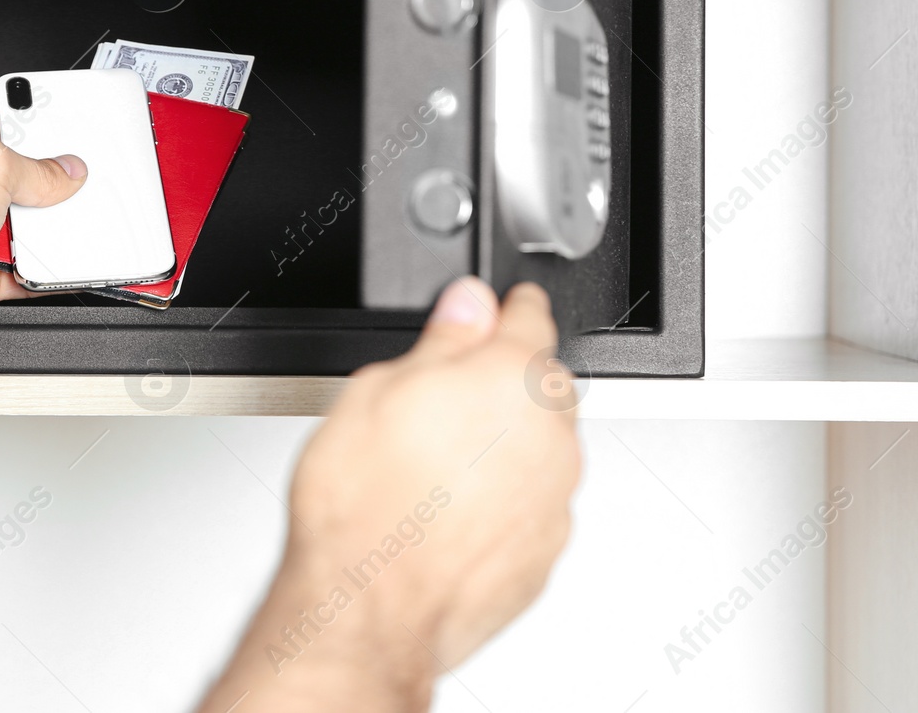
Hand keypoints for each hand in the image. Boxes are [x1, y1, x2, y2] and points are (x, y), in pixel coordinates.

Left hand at [0, 111, 85, 342]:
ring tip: (52, 227)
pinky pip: (22, 271)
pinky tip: (55, 263)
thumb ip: (36, 169)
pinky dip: (40, 272)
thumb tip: (65, 172)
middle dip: (42, 190)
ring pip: (22, 229)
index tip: (57, 140)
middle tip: (62, 189)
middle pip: (16, 184)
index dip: (27, 133)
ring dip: (41, 233)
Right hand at [200, 278, 581, 711]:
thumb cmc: (362, 508)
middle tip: (444, 401)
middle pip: (542, 386)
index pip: (530, 317)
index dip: (508, 307)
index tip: (502, 307)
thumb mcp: (376, 390)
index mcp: (511, 379)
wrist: (366, 613)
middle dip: (504, 384)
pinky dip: (505, 501)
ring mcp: (554, 499)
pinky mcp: (546, 552)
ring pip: (541, 449)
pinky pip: (533, 506)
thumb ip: (441, 340)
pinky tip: (449, 512)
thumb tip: (467, 304)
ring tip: (436, 468)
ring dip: (506, 446)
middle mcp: (550, 436)